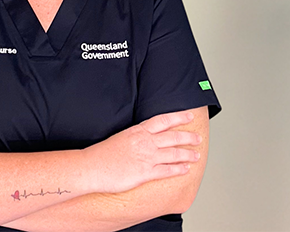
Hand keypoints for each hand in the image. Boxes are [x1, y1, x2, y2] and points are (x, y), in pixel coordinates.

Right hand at [83, 110, 200, 193]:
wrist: (91, 167)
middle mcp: (145, 142)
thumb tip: (143, 138)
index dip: (178, 117)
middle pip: (173, 137)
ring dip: (188, 154)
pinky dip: (179, 169)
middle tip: (198, 138)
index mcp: (138, 131)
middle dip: (188, 137)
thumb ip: (135, 137)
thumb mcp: (120, 137)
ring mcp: (147, 158)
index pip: (163, 120)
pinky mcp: (145, 173)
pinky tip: (186, 169)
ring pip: (174, 153)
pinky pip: (167, 170)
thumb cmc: (101, 154)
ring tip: (196, 155)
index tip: (189, 116)